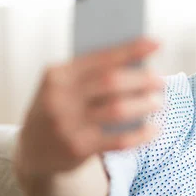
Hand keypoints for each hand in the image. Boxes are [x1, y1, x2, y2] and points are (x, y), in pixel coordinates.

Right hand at [16, 38, 163, 176]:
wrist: (34, 152)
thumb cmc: (61, 109)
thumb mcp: (64, 87)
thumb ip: (92, 74)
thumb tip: (140, 63)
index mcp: (58, 74)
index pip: (101, 57)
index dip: (132, 50)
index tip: (157, 43)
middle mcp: (59, 97)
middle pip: (112, 82)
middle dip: (142, 79)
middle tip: (161, 80)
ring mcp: (68, 124)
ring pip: (117, 109)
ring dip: (144, 104)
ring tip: (159, 102)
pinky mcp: (78, 149)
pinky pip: (118, 140)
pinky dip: (141, 134)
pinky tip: (155, 129)